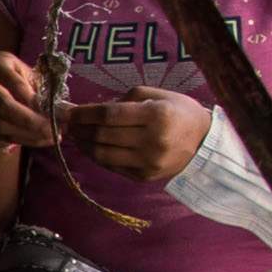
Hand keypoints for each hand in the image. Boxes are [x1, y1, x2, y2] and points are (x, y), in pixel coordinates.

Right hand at [0, 40, 62, 153]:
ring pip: (0, 125)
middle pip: (2, 105)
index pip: (12, 81)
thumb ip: (39, 87)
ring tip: (51, 135)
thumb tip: (62, 110)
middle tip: (51, 127)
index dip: (31, 96)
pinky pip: (2, 137)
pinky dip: (25, 140)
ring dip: (28, 133)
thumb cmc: (15, 77)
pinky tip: (43, 140)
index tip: (51, 107)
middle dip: (29, 119)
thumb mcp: (26, 73)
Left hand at [68, 90, 211, 184]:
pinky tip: (90, 147)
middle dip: (80, 128)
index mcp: (156, 115)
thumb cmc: (178, 112)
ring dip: (84, 144)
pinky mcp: (145, 176)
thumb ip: (124, 99)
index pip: (109, 115)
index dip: (84, 114)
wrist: (204, 142)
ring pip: (103, 154)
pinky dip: (97, 156)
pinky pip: (112, 166)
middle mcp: (152, 141)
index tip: (68, 111)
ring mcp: (148, 162)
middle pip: (103, 136)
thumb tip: (90, 109)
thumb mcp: (157, 95)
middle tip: (67, 123)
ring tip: (75, 135)